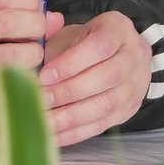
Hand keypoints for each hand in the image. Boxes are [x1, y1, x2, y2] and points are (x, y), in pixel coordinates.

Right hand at [0, 0, 63, 108]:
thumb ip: (1, 6)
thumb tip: (54, 18)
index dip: (29, 0)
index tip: (35, 7)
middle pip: (9, 23)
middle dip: (36, 26)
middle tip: (39, 30)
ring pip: (10, 57)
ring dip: (33, 54)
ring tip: (30, 52)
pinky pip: (3, 84)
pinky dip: (21, 77)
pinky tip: (20, 71)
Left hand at [39, 11, 153, 145]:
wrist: (115, 55)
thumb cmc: (85, 43)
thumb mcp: (72, 33)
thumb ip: (52, 41)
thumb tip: (28, 58)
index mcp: (119, 29)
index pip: (99, 46)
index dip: (71, 63)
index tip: (44, 76)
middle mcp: (134, 56)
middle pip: (107, 76)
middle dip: (70, 91)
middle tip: (42, 99)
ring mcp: (135, 85)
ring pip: (107, 104)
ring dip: (72, 116)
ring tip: (45, 120)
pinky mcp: (129, 110)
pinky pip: (103, 125)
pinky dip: (76, 132)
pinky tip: (54, 134)